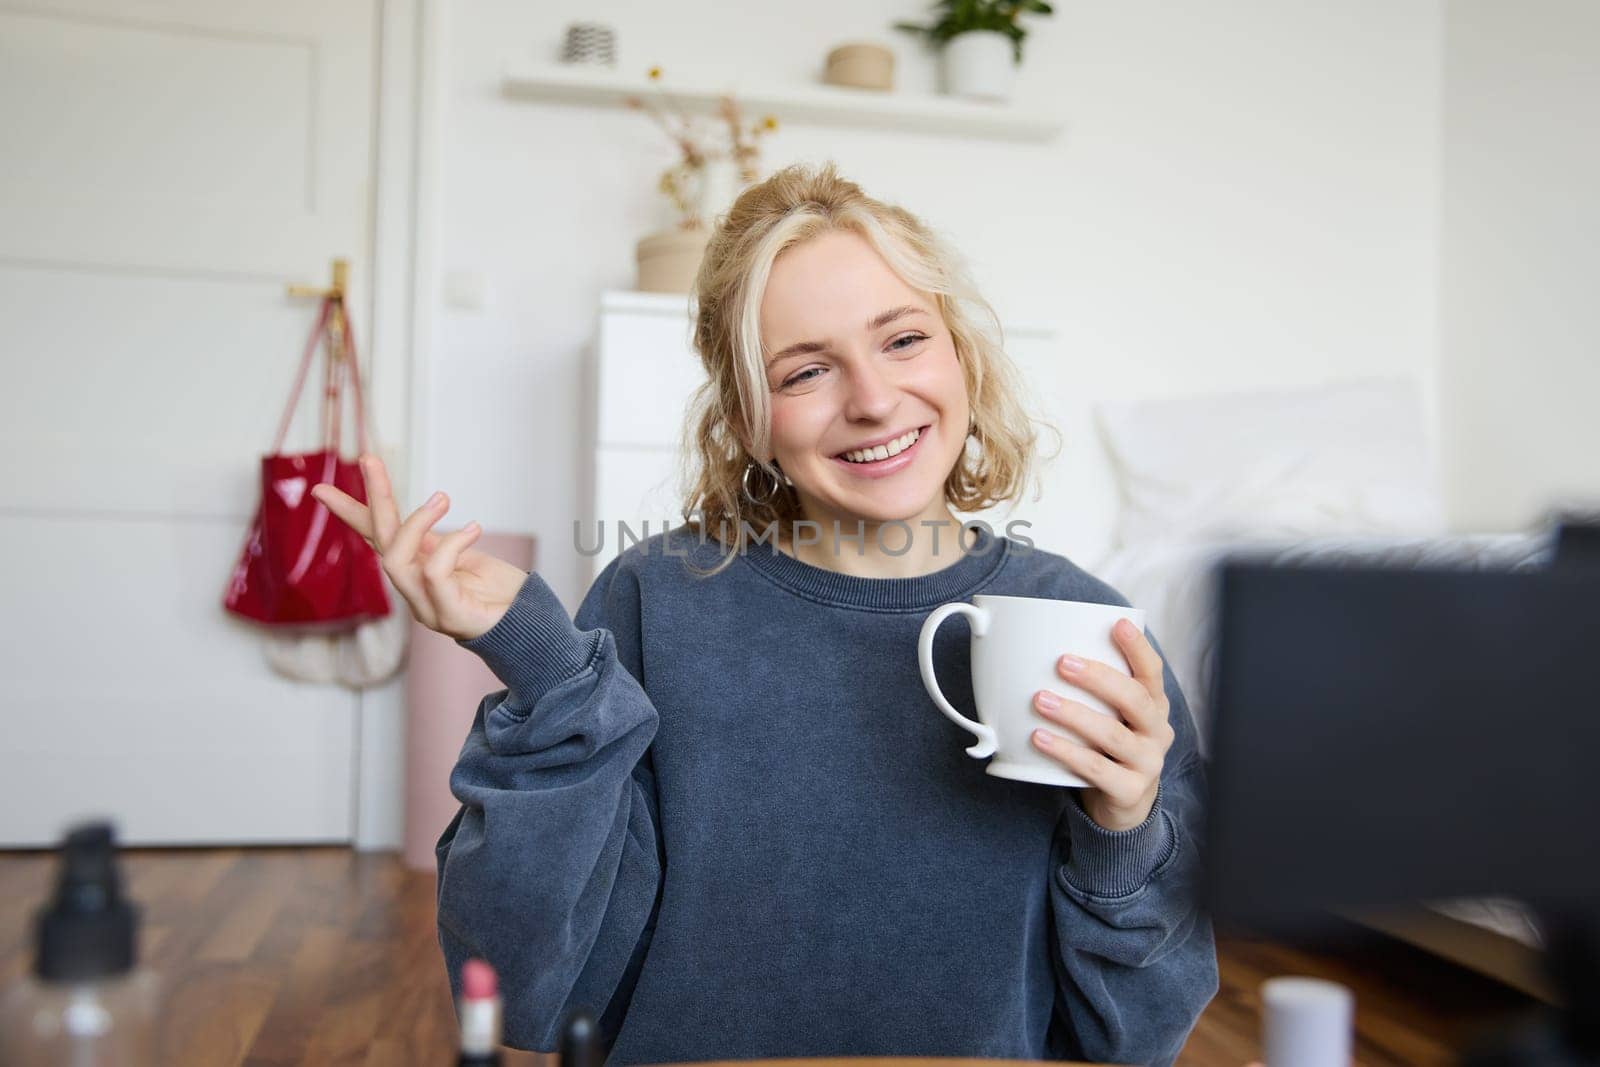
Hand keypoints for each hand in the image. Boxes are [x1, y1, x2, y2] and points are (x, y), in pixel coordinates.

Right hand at [309, 453, 528, 640]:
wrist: (529, 626)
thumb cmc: (499, 593)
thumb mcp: (465, 556)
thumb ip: (438, 541)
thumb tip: (424, 510)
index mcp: (415, 571)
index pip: (375, 539)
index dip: (350, 513)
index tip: (320, 490)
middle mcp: (412, 590)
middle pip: (380, 540)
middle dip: (374, 498)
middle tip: (369, 460)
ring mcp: (426, 606)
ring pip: (396, 559)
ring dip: (415, 522)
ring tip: (443, 497)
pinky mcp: (448, 615)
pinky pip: (434, 573)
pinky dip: (451, 545)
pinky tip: (473, 528)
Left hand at [1030, 618, 1175, 830]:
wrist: (1123, 804)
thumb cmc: (1108, 747)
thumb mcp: (1111, 715)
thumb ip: (1093, 689)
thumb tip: (1044, 648)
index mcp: (1154, 706)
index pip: (1152, 672)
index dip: (1138, 648)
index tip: (1117, 624)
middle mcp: (1157, 732)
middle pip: (1134, 699)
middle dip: (1097, 678)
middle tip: (1061, 662)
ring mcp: (1147, 763)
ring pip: (1112, 734)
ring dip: (1074, 714)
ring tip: (1040, 700)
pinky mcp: (1130, 791)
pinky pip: (1096, 768)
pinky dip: (1066, 751)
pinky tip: (1039, 738)